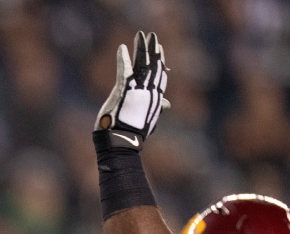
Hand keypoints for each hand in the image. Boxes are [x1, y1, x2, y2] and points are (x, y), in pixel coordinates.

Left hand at [94, 31, 168, 150]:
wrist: (122, 142)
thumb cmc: (132, 133)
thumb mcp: (147, 118)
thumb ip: (157, 107)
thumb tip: (167, 104)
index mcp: (154, 98)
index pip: (159, 76)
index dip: (160, 61)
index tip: (160, 49)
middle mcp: (149, 92)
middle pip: (153, 66)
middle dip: (153, 50)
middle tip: (153, 37)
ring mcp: (138, 90)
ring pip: (142, 64)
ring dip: (142, 48)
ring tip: (141, 35)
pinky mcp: (124, 89)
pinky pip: (125, 69)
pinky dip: (124, 57)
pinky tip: (122, 47)